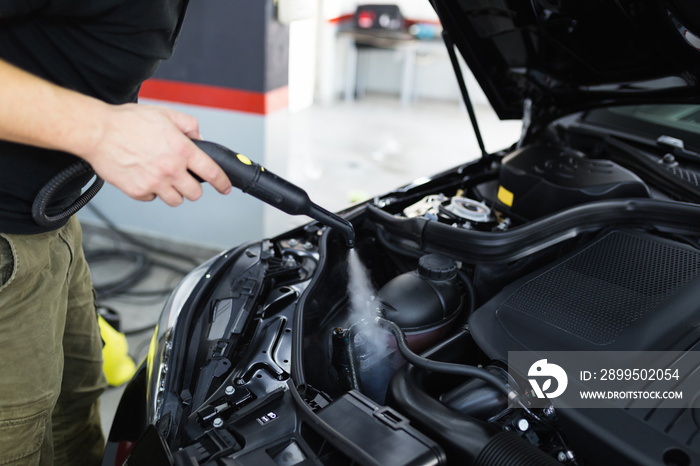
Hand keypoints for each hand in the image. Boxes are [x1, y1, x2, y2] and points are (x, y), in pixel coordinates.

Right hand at [79, 103, 231, 205]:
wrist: (97, 132)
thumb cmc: (127, 122)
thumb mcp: (164, 113)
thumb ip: (187, 124)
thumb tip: (198, 136)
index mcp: (181, 150)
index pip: (211, 172)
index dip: (222, 182)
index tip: (224, 187)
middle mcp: (171, 169)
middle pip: (195, 193)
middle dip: (193, 187)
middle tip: (185, 179)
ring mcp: (154, 182)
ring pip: (176, 200)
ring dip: (174, 192)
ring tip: (163, 178)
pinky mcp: (138, 191)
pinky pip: (153, 199)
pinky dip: (152, 192)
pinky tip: (145, 177)